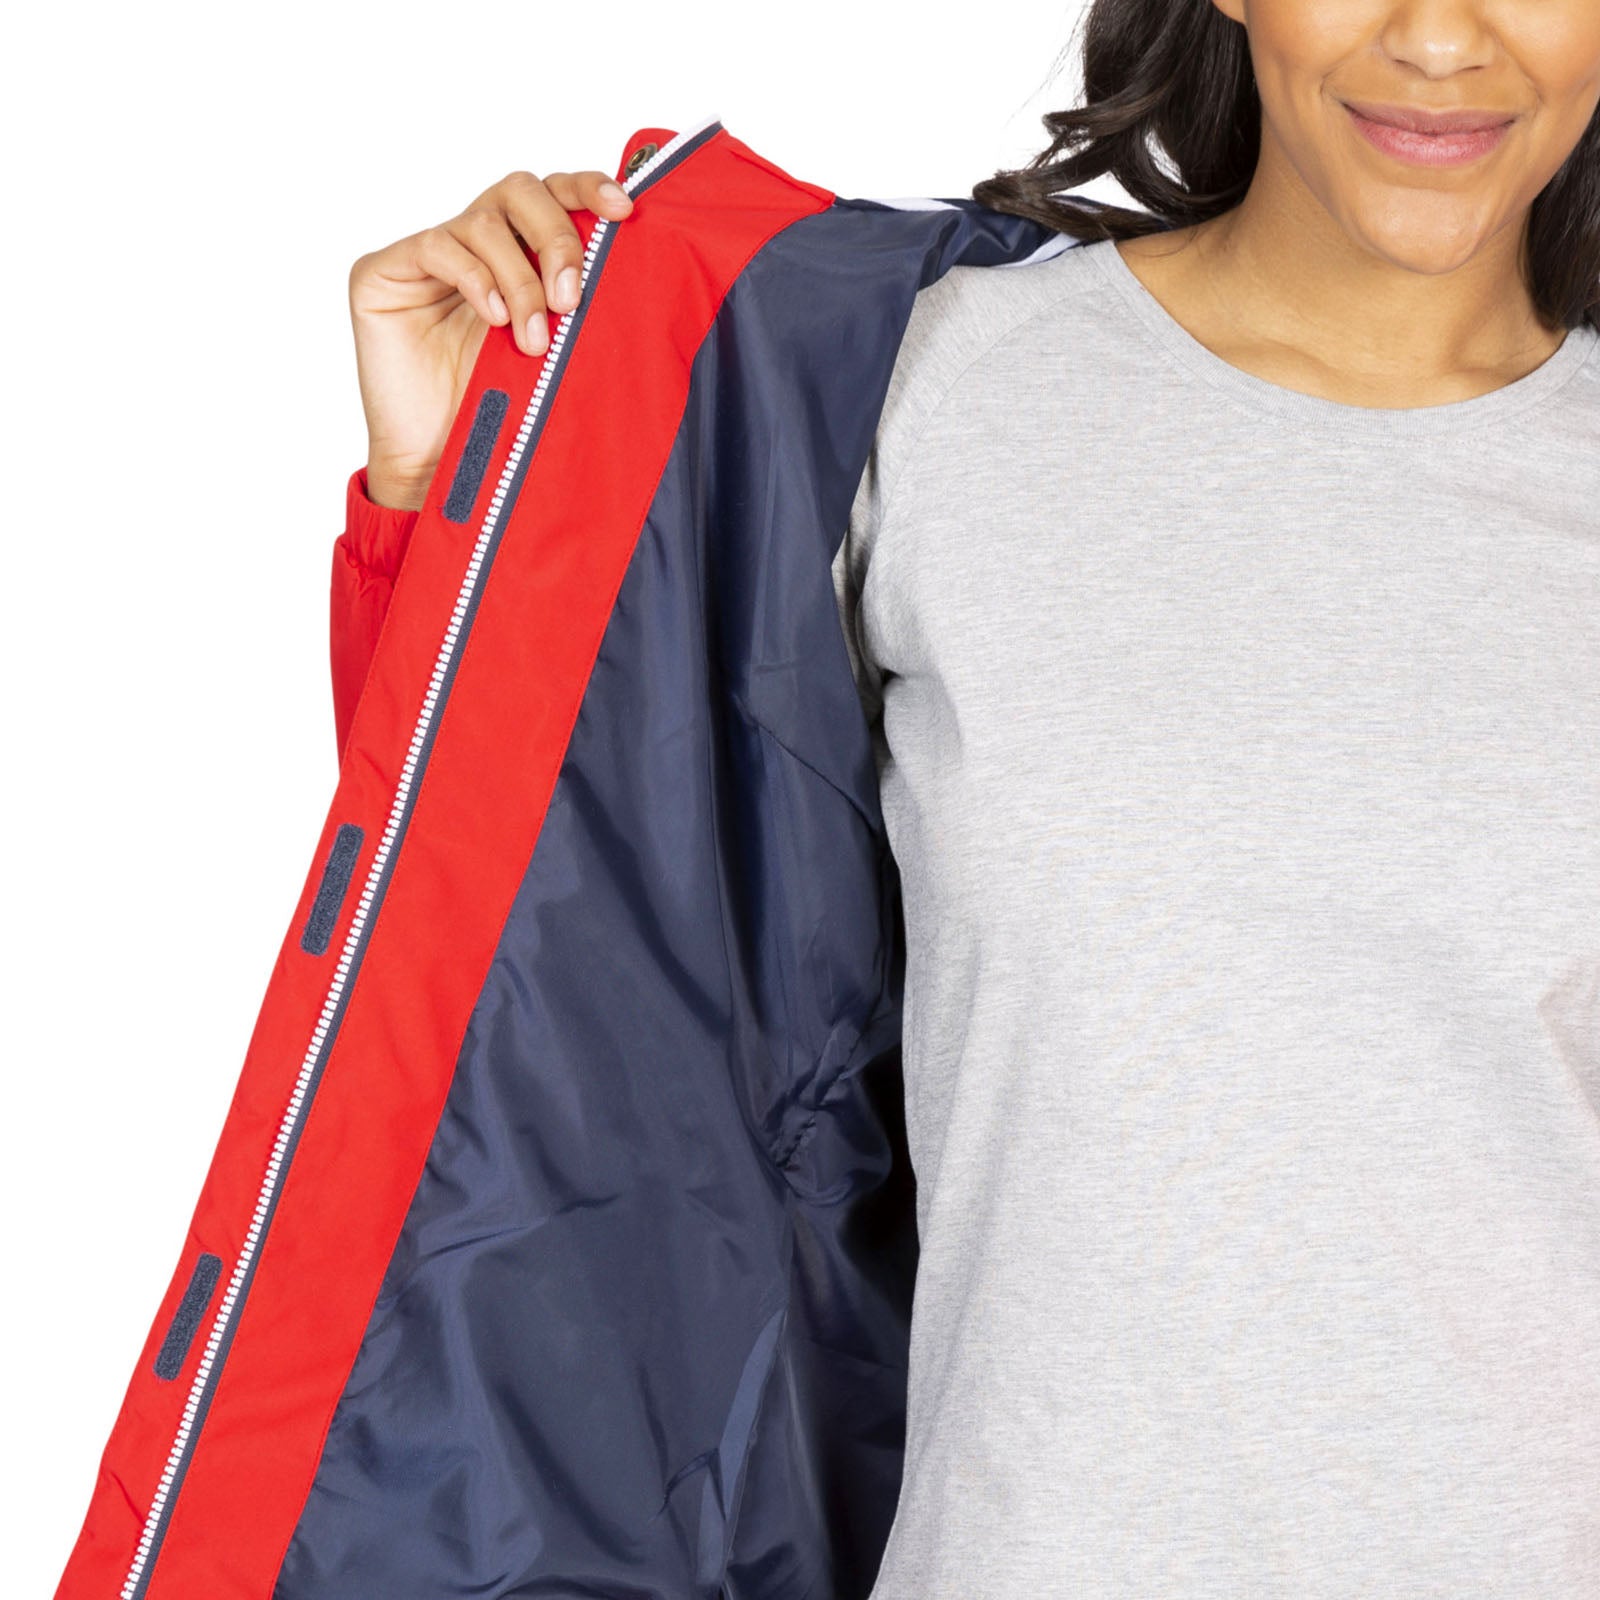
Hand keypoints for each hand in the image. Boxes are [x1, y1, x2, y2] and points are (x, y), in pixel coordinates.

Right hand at [349, 168, 634, 509]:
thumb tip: (638, 263)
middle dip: (557, 239)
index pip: (553, 195)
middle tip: (571, 299)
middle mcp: (474, 243)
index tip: (624, 210)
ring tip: (532, 340)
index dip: (587, 189)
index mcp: (518, 252)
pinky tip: (494, 320)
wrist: (443, 462)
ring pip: (483, 222)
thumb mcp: (555, 348)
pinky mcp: (383, 270)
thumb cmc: (501, 411)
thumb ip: (578, 302)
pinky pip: (437, 247)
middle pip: (520, 191)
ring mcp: (428, 254)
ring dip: (519, 280)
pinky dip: (476, 280)